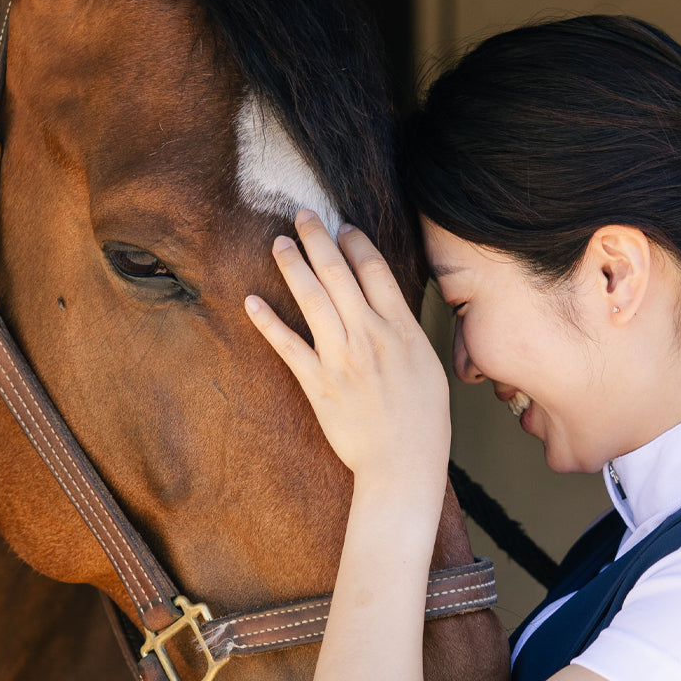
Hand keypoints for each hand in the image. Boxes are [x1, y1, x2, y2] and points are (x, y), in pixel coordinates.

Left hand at [244, 210, 450, 493]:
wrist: (402, 464)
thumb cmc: (423, 422)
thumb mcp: (428, 367)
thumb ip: (406, 333)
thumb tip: (391, 309)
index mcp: (401, 329)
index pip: (375, 270)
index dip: (356, 242)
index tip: (344, 227)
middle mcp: (370, 335)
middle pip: (338, 272)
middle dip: (318, 238)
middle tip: (302, 216)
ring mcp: (341, 357)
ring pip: (311, 298)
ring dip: (292, 265)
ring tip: (279, 243)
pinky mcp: (317, 383)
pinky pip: (287, 345)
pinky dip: (267, 321)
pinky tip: (251, 301)